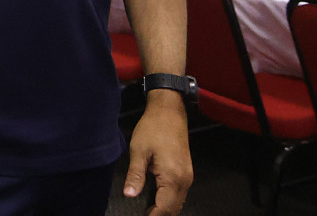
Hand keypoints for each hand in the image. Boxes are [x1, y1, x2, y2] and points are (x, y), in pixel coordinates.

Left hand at [123, 97, 192, 214]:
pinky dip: (169, 202)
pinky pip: (179, 194)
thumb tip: (129, 194)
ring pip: (178, 203)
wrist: (169, 111)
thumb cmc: (153, 128)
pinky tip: (155, 201)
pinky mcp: (185, 172)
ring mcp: (187, 176)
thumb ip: (135, 175)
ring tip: (147, 212)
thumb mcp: (138, 151)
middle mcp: (184, 180)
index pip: (164, 209)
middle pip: (173, 210)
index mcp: (172, 177)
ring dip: (164, 210)